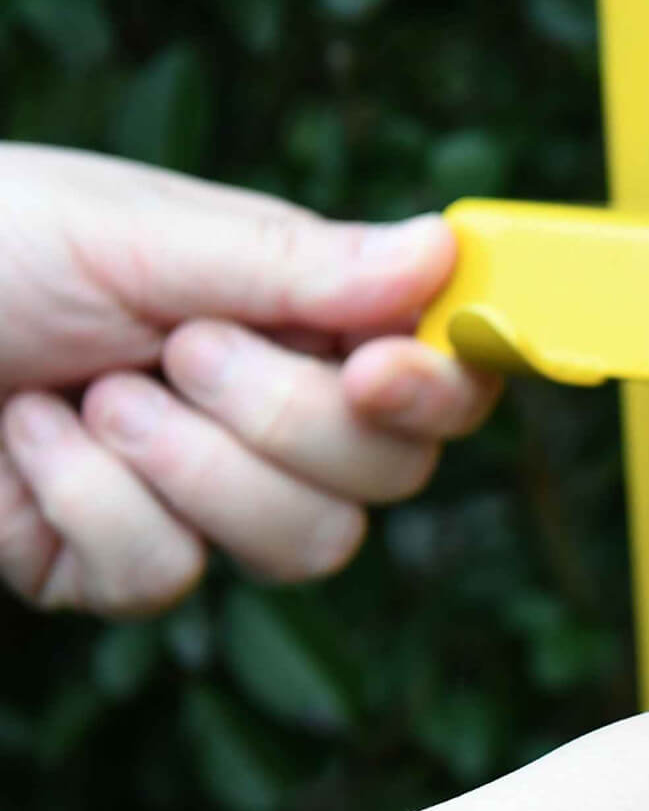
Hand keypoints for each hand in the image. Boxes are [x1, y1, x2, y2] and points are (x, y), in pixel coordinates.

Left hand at [0, 143, 497, 615]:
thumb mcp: (141, 233)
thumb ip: (300, 261)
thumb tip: (444, 253)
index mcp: (306, 317)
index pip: (442, 378)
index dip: (443, 387)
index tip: (382, 369)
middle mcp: (276, 414)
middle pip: (391, 477)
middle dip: (286, 421)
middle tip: (176, 351)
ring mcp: (202, 502)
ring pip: (307, 547)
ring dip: (188, 467)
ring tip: (92, 393)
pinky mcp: (116, 567)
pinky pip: (165, 578)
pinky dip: (88, 500)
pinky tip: (30, 439)